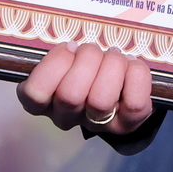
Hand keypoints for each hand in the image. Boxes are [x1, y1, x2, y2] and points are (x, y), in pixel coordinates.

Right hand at [17, 42, 155, 139]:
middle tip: (94, 49)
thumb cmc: (85, 63)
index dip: (56, 62)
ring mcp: (96, 124)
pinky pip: (134, 103)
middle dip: (88, 59)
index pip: (36, 92)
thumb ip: (63, 51)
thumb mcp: (66, 54)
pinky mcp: (126, 124)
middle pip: (70, 94)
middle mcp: (66, 117)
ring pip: (101, 99)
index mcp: (44, 101)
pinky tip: (131, 65)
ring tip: (114, 56)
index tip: (70, 47)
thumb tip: (74, 47)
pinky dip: (136, 75)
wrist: (117, 85)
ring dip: (112, 65)